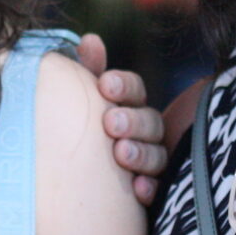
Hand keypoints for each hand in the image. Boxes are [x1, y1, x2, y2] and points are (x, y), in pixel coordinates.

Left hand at [76, 32, 167, 203]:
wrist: (77, 195)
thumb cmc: (80, 136)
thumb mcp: (83, 103)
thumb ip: (88, 71)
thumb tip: (90, 39)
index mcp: (128, 107)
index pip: (134, 89)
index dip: (122, 85)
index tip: (104, 85)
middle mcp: (145, 133)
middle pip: (150, 121)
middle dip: (131, 120)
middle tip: (110, 122)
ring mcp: (152, 163)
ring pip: (157, 154)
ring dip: (140, 153)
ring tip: (121, 154)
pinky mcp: (154, 192)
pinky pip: (158, 190)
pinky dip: (149, 188)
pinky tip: (137, 189)